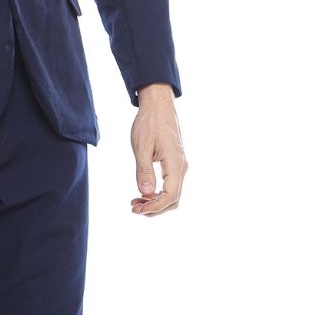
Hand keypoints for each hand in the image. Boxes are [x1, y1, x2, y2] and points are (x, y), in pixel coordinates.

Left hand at [130, 83, 186, 215]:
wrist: (158, 104)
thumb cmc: (149, 122)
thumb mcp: (142, 146)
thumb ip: (144, 170)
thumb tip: (145, 193)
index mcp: (175, 164)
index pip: (170, 196)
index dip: (155, 207)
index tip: (138, 210)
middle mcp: (181, 167)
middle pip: (173, 199)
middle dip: (155, 208)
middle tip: (134, 209)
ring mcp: (179, 165)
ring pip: (172, 193)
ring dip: (156, 201)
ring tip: (136, 202)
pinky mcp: (175, 162)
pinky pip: (170, 184)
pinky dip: (158, 192)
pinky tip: (144, 191)